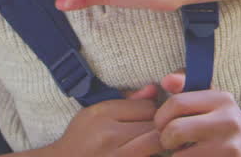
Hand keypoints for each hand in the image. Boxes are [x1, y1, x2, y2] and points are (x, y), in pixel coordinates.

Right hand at [47, 86, 162, 156]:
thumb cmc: (81, 138)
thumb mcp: (95, 112)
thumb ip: (126, 100)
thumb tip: (154, 89)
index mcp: (101, 114)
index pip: (147, 106)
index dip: (152, 111)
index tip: (148, 117)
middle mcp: (109, 135)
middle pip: (154, 124)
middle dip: (159, 127)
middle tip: (156, 131)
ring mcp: (115, 156)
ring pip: (156, 143)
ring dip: (159, 142)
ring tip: (153, 141)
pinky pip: (150, 156)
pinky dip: (151, 153)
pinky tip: (144, 151)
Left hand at [154, 87, 240, 156]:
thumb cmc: (225, 122)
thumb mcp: (212, 100)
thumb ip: (187, 85)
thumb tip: (166, 81)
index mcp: (222, 99)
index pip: (176, 103)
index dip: (160, 117)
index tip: (162, 125)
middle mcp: (229, 122)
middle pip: (174, 131)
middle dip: (165, 140)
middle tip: (171, 143)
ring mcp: (231, 148)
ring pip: (180, 156)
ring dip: (177, 156)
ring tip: (185, 153)